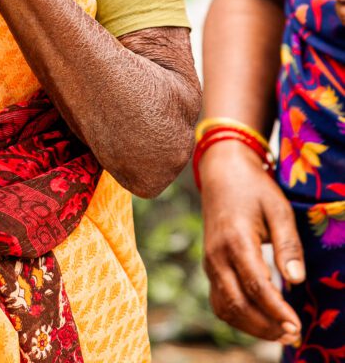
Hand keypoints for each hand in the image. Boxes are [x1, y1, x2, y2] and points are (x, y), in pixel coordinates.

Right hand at [201, 140, 304, 345]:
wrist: (221, 173)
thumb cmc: (253, 189)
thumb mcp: (278, 209)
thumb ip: (288, 245)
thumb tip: (296, 280)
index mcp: (235, 240)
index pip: (256, 286)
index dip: (277, 311)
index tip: (297, 326)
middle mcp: (216, 255)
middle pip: (238, 304)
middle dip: (266, 325)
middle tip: (294, 333)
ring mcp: (209, 262)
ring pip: (225, 308)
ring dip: (252, 327)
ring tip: (280, 331)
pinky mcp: (210, 266)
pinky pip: (219, 301)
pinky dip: (238, 317)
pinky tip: (261, 320)